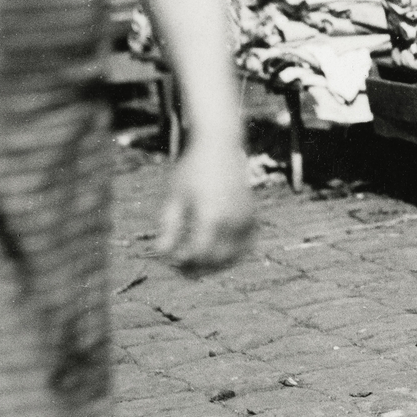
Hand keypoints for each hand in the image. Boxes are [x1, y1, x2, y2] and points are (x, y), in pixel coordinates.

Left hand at [157, 138, 254, 274]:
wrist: (220, 146)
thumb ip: (168, 229)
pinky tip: (217, 253)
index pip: (199, 254)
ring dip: (215, 266)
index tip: (170, 261)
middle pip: (216, 260)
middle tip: (179, 268)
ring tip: (196, 263)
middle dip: (197, 269)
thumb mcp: (174, 198)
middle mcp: (233, 220)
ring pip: (234, 257)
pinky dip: (232, 255)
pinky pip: (246, 247)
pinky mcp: (253, 216)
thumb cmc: (191, 171)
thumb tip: (162, 256)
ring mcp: (246, 219)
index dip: (183, 263)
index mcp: (211, 216)